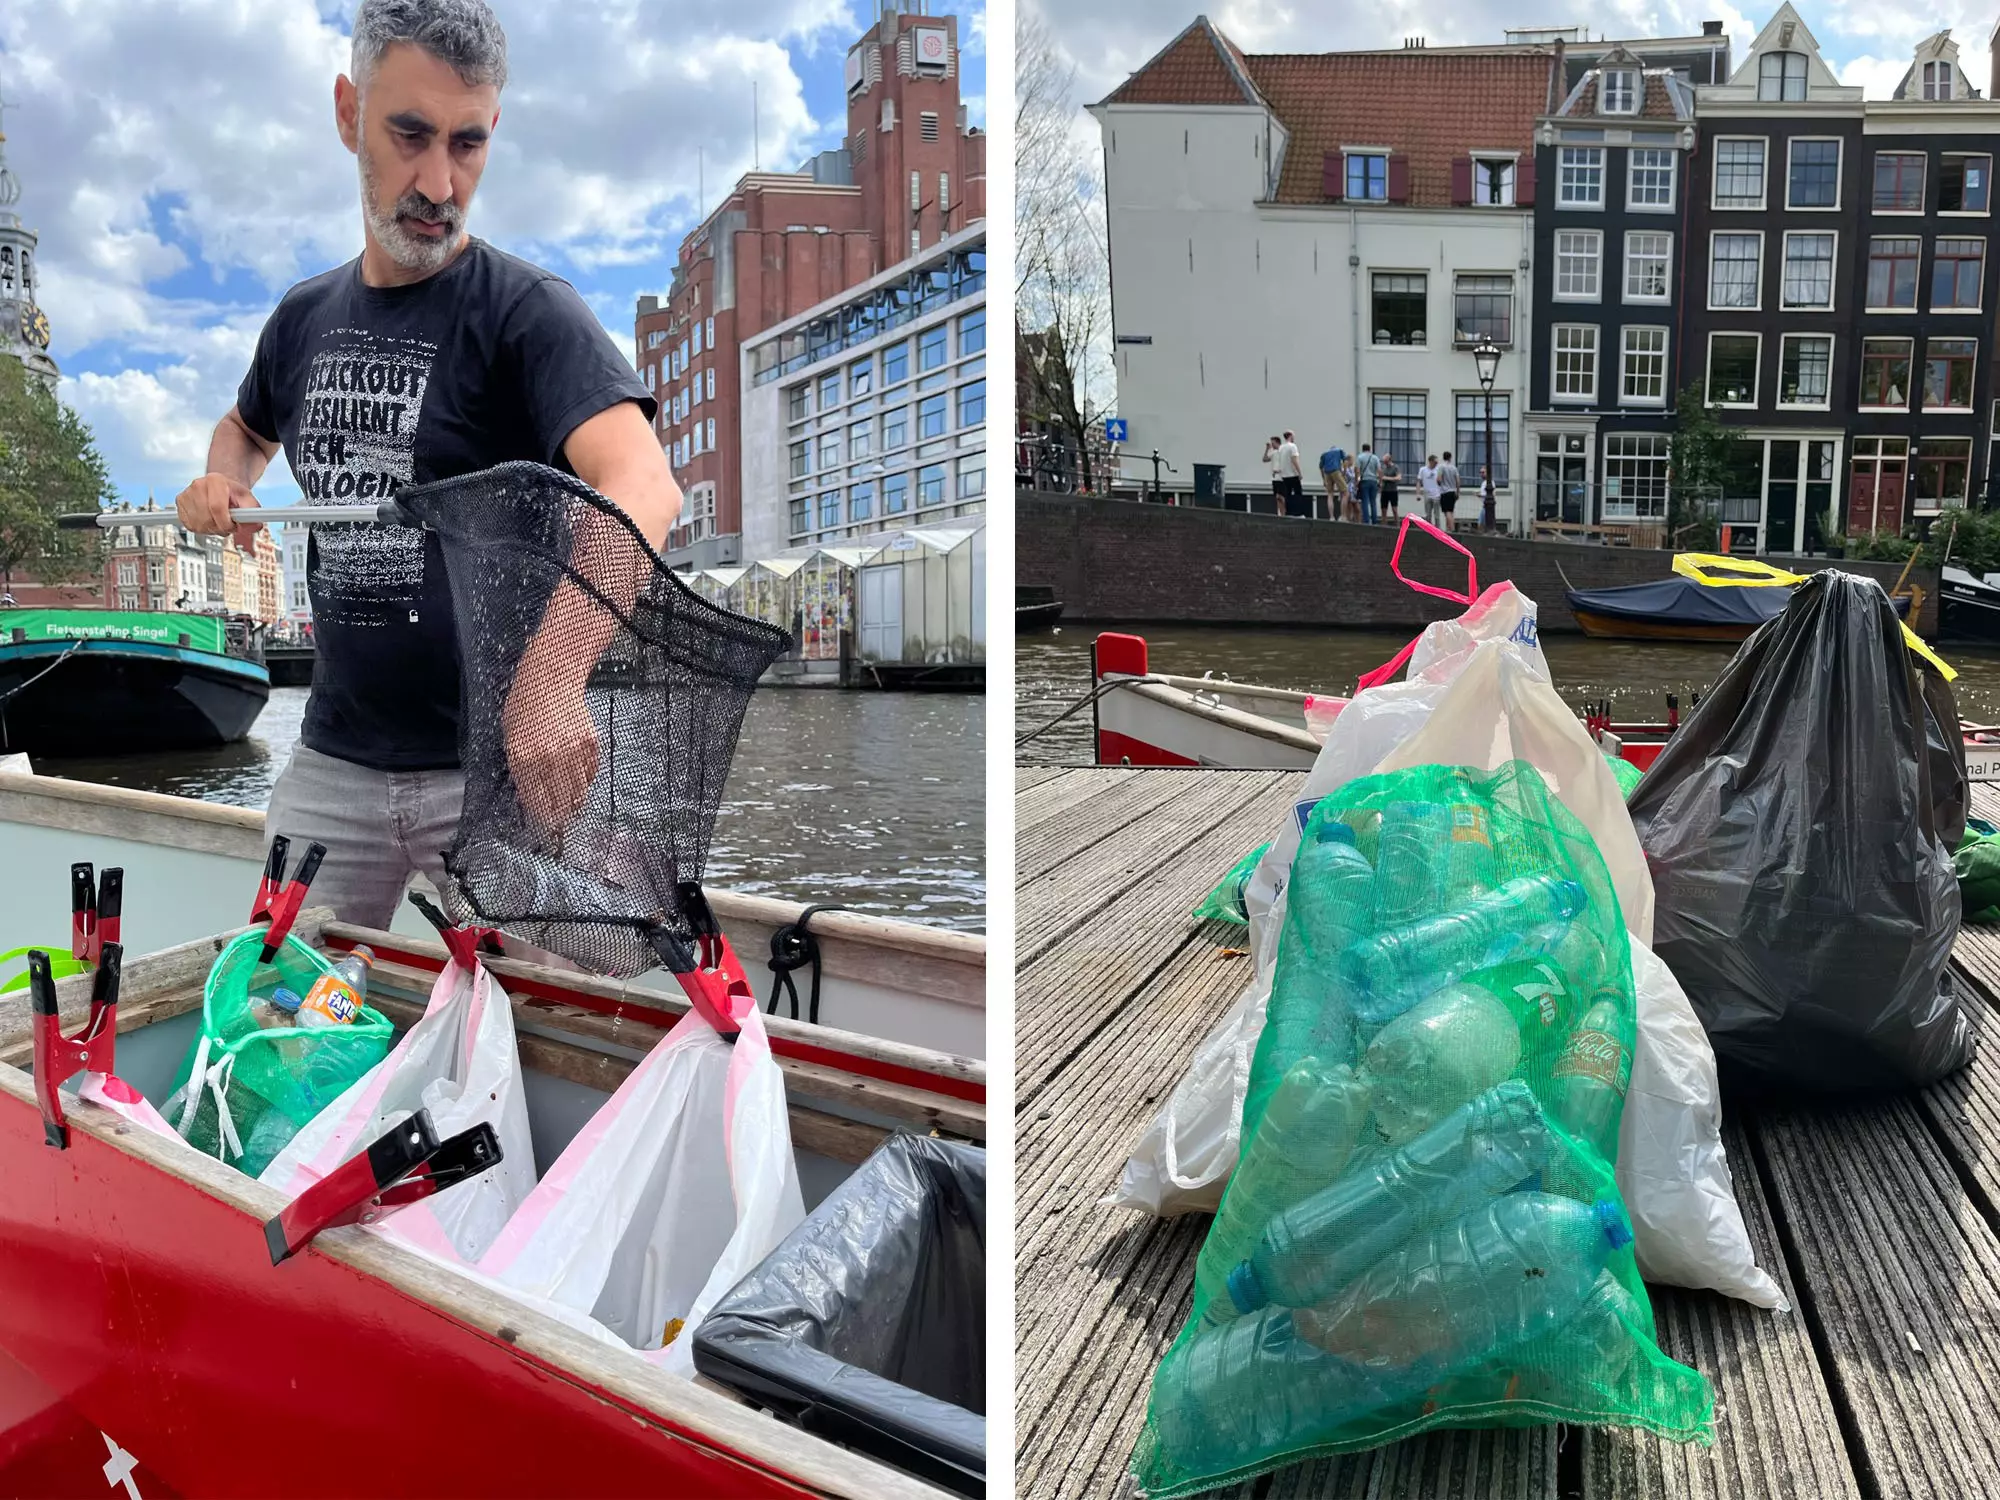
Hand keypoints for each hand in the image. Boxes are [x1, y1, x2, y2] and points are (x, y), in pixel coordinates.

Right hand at [176, 473, 261, 551]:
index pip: (217, 508)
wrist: (220, 487)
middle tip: (230, 525)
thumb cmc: (234, 494)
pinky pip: (190, 526)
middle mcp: (197, 485)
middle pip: (207, 519)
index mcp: (215, 480)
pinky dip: (202, 528)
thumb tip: (256, 526)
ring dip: (212, 529)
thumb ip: (254, 513)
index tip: (234, 528)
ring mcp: (186, 494)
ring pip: (198, 524)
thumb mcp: (248, 500)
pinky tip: (209, 520)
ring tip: (220, 520)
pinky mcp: (179, 504)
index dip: (226, 523)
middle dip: (221, 528)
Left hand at [503, 653, 599, 837]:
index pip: (536, 803)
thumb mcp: (510, 738)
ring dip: (574, 804)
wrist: (550, 676)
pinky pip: (591, 773)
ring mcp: (573, 751)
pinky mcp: (591, 743)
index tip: (543, 826)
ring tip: (570, 808)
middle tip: (559, 824)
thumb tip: (532, 795)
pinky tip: (578, 781)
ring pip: (579, 793)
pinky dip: (585, 782)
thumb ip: (520, 769)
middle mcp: (550, 758)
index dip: (541, 819)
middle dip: (560, 818)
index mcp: (524, 759)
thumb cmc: (525, 705)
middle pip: (561, 804)